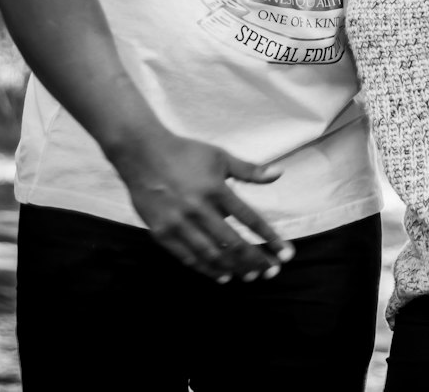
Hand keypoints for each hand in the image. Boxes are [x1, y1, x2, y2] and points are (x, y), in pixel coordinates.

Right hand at [115, 129, 294, 283]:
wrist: (142, 154)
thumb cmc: (186, 153)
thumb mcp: (220, 157)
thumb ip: (249, 170)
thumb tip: (279, 173)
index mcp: (216, 189)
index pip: (249, 219)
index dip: (270, 238)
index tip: (286, 253)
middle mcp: (199, 209)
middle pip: (233, 243)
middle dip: (256, 260)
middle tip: (272, 271)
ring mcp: (179, 223)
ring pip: (211, 255)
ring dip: (234, 268)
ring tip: (251, 275)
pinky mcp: (162, 233)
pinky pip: (188, 258)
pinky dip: (207, 269)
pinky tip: (222, 275)